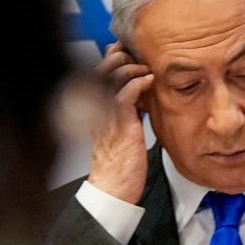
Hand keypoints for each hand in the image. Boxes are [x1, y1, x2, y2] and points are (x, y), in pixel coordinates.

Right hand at [86, 42, 152, 204]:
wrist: (113, 190)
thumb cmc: (119, 164)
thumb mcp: (122, 130)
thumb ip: (128, 110)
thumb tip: (142, 93)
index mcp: (95, 108)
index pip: (98, 72)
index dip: (112, 58)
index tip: (130, 53)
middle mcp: (96, 109)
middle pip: (101, 68)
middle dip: (120, 56)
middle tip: (139, 56)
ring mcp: (106, 115)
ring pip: (112, 77)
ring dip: (131, 67)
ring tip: (146, 69)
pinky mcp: (120, 126)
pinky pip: (125, 95)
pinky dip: (138, 83)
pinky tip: (149, 81)